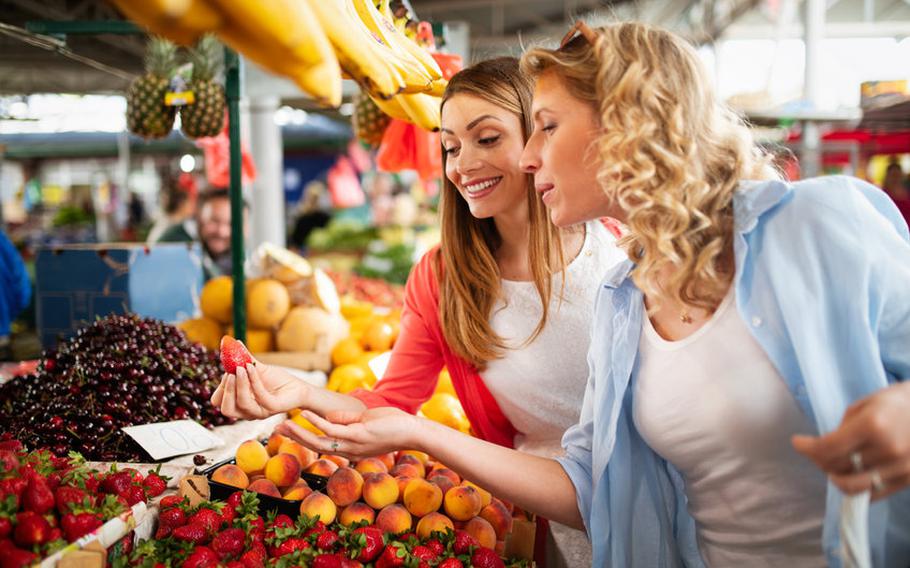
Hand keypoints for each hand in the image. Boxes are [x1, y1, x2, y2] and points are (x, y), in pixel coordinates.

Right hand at [210, 362, 308, 419]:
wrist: (298, 387)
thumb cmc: (277, 381)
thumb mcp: (256, 368)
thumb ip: (243, 358)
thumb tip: (232, 343)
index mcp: (239, 403)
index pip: (219, 402)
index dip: (220, 388)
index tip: (226, 371)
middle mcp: (247, 411)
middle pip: (226, 409)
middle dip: (226, 389)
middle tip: (231, 372)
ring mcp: (261, 412)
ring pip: (242, 403)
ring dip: (240, 384)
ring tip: (242, 367)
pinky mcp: (273, 408)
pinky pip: (260, 396)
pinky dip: (254, 380)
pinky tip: (252, 367)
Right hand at [274, 408, 419, 460]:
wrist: (412, 431)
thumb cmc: (392, 425)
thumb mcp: (365, 422)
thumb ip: (347, 420)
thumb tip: (328, 417)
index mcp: (350, 449)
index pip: (323, 446)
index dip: (305, 440)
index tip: (288, 432)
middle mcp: (349, 451)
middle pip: (316, 446)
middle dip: (295, 439)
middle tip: (276, 430)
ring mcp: (353, 444)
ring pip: (320, 441)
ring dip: (299, 433)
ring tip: (282, 423)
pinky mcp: (359, 435)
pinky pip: (332, 429)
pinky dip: (316, 422)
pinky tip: (304, 413)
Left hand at [793, 381, 909, 500]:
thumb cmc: (900, 402)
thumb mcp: (867, 404)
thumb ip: (845, 427)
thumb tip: (826, 446)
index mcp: (873, 425)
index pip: (827, 447)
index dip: (806, 448)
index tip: (797, 442)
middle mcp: (887, 450)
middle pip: (836, 468)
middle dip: (819, 460)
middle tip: (815, 451)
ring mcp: (900, 468)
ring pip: (852, 486)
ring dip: (835, 476)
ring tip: (833, 465)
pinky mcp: (909, 480)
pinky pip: (874, 493)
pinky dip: (856, 488)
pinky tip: (851, 475)